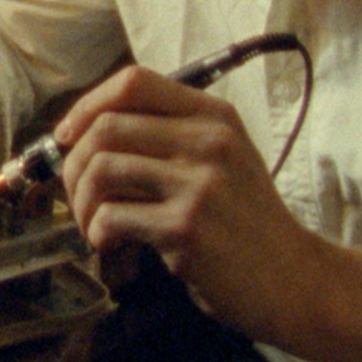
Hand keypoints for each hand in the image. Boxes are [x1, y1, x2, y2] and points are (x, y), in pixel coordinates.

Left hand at [54, 66, 331, 342]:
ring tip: (92, 225)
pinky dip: (97, 233)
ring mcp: (199, 183)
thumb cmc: (248, 224)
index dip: (87, 105)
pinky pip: (112, 217)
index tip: (68, 136)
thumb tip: (87, 134)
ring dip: (81, 202)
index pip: (133, 82)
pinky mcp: (186, 228)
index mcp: (214, 116)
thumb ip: (171, 138)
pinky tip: (112, 245)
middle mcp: (208, 141)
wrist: (293, 279)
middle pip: (106, 127)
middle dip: (74, 165)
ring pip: (102, 168)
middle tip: (77, 196)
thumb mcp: (224, 160)